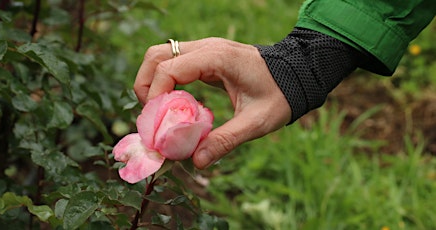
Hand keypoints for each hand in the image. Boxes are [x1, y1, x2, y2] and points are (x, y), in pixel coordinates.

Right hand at [134, 37, 291, 168]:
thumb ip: (226, 140)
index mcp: (216, 57)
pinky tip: (177, 107)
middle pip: (156, 56)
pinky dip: (166, 83)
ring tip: (161, 114)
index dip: (155, 97)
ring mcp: (204, 49)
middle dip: (145, 86)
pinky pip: (174, 64)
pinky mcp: (205, 57)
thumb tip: (197, 161)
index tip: (157, 125)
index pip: (168, 69)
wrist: (298, 74)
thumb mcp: (256, 122)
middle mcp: (206, 48)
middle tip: (153, 118)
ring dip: (153, 83)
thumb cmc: (281, 94)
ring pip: (161, 57)